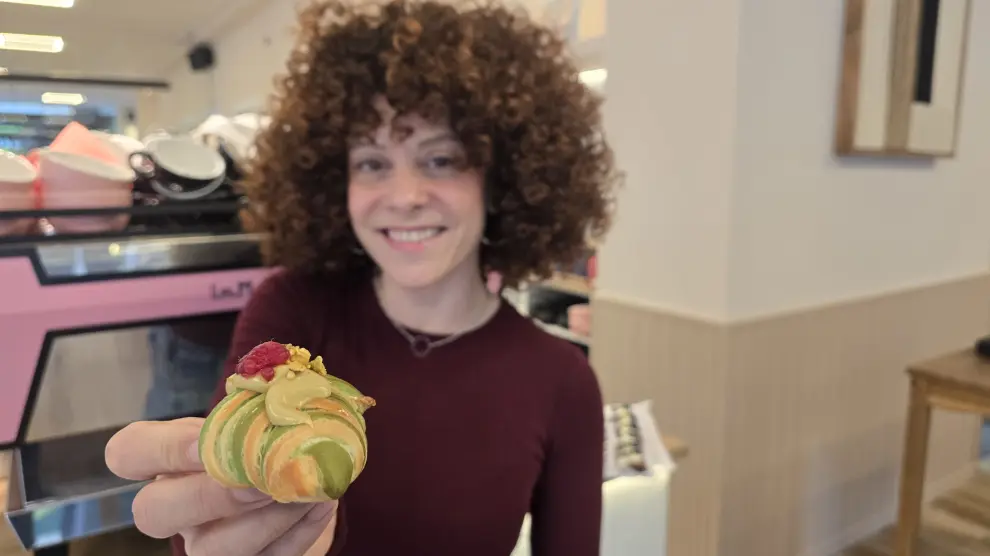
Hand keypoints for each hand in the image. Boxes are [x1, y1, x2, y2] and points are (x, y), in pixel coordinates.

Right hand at [105, 418, 337, 555]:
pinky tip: (322, 502)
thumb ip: (255, 408)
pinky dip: (300, 531)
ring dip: (267, 518)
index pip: (127, 452)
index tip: (203, 443)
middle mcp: (175, 512)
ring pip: (216, 550)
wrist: (295, 481)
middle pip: (154, 514)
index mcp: (167, 463)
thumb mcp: (252, 420)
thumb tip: (283, 394)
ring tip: (306, 489)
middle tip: (262, 479)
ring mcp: (206, 546)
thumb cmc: (266, 443)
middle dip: (211, 495)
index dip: (160, 450)